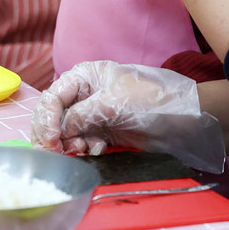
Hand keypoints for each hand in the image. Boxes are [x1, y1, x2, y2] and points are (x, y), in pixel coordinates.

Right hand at [31, 61, 224, 172]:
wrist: (182, 121)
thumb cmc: (149, 102)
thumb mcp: (113, 103)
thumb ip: (81, 115)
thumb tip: (60, 130)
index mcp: (84, 77)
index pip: (53, 97)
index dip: (47, 119)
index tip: (51, 141)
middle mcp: (84, 94)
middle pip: (54, 115)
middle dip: (54, 135)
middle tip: (58, 152)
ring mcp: (92, 113)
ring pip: (65, 132)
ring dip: (70, 144)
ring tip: (85, 149)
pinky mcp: (102, 131)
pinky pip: (80, 142)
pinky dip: (84, 149)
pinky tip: (98, 149)